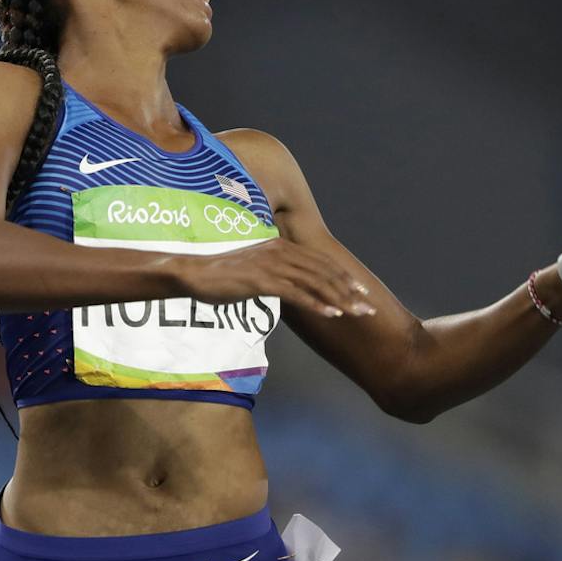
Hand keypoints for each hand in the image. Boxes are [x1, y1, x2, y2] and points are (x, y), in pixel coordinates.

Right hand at [173, 238, 374, 318]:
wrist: (193, 274)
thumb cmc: (220, 277)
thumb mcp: (252, 271)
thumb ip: (273, 274)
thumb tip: (288, 288)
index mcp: (280, 246)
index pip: (320, 261)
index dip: (343, 276)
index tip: (360, 291)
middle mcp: (280, 251)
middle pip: (323, 271)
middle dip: (349, 290)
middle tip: (368, 307)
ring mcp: (271, 264)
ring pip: (314, 282)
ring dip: (339, 299)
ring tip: (357, 313)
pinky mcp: (261, 280)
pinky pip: (296, 293)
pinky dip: (316, 304)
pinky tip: (332, 314)